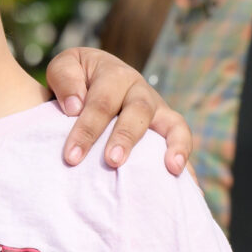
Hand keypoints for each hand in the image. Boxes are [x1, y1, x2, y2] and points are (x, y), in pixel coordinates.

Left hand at [45, 47, 192, 175]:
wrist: (94, 77)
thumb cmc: (75, 80)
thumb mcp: (64, 68)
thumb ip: (65, 79)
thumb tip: (75, 106)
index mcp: (114, 74)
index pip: (101, 102)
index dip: (87, 129)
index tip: (71, 157)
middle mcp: (140, 90)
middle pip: (138, 111)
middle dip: (125, 137)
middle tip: (112, 161)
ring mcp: (157, 108)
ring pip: (172, 123)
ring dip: (172, 146)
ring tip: (171, 169)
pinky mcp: (167, 126)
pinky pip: (183, 141)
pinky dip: (186, 161)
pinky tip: (187, 184)